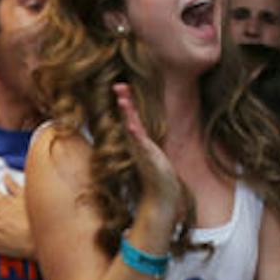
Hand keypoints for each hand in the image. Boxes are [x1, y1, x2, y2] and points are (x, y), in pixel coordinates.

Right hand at [114, 82, 183, 222]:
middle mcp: (137, 144)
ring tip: (123, 99)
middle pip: (128, 118)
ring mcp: (141, 150)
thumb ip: (149, 144)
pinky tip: (132, 125)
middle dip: (124, 101)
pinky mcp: (147, 158)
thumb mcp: (154, 154)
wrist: (161, 195)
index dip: (127, 102)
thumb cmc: (159, 175)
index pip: (131, 117)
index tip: (122, 86)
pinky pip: (140, 143)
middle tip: (118, 85)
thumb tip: (146, 136)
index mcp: (139, 140)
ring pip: (132, 128)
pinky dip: (135, 133)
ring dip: (127, 113)